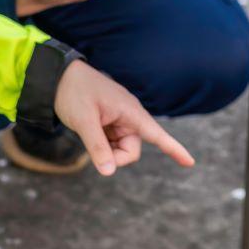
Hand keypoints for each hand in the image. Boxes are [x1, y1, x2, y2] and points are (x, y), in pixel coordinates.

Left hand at [52, 61, 194, 175]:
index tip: (190, 163)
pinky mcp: (110, 123)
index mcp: (130, 112)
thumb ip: (97, 147)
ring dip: (105, 150)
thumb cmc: (74, 93)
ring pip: (120, 149)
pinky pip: (111, 144)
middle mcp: (129, 117)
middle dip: (114, 156)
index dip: (174, 150)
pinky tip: (89, 131)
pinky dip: (101, 145)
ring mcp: (119, 120)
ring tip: (88, 131)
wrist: (58, 76)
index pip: (157, 134)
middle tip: (93, 147)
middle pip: (131, 150)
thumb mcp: (84, 121)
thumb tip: (108, 172)